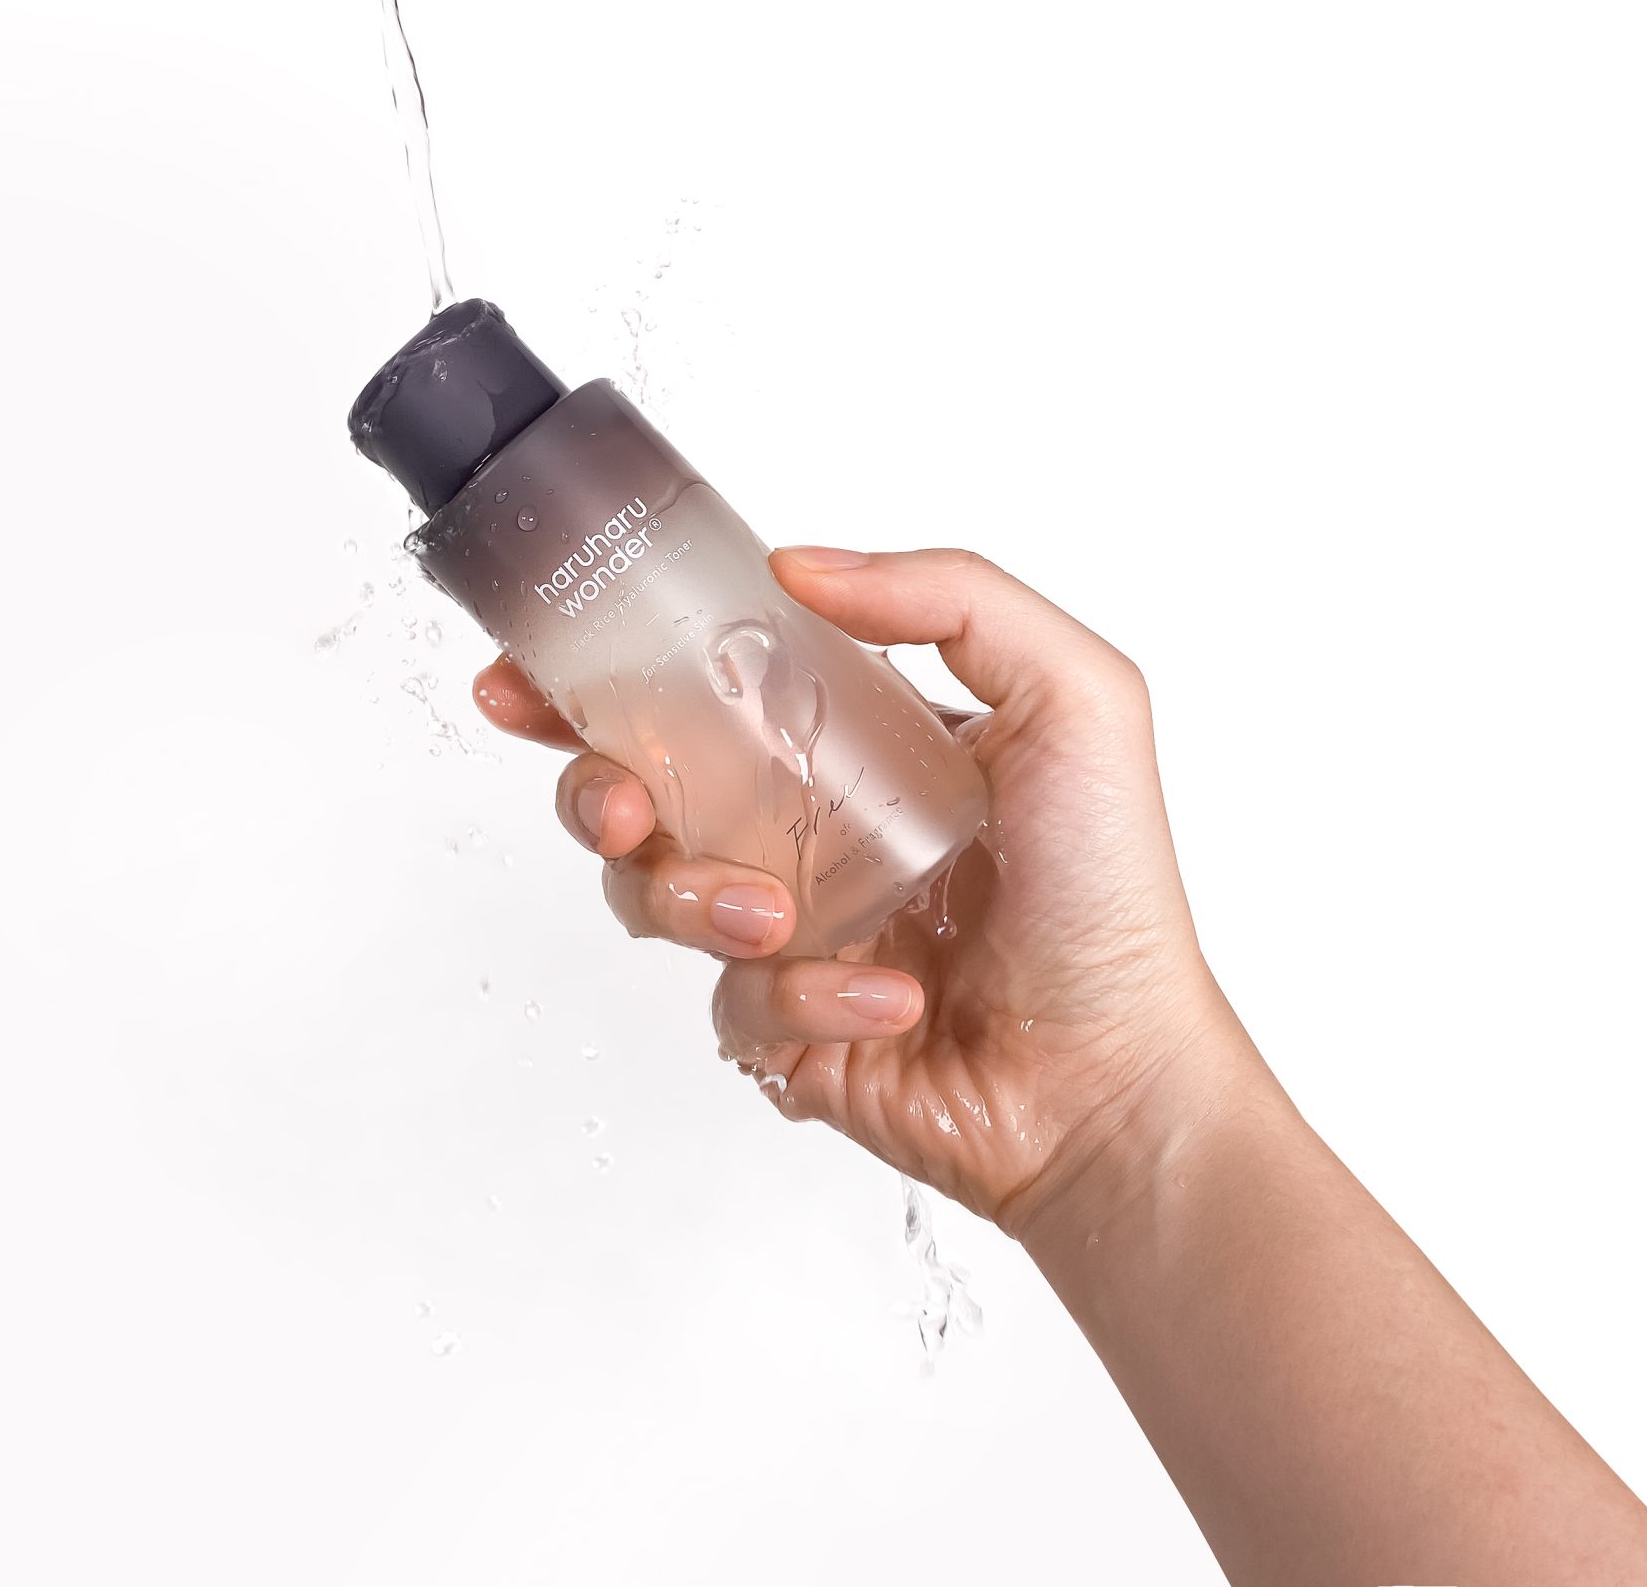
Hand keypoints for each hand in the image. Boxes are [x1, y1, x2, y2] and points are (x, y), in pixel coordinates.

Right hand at [472, 545, 1236, 1232]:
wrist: (1118, 1079)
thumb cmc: (1112, 893)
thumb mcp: (1074, 696)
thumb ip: (952, 597)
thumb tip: (798, 567)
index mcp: (846, 745)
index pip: (699, 690)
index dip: (598, 678)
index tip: (528, 673)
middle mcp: (801, 832)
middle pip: (635, 792)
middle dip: (597, 792)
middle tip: (626, 808)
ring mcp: (787, 937)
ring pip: (654, 900)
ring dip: (694, 899)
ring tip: (778, 916)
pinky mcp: (783, 1035)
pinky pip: (730, 1008)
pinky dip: (798, 1001)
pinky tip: (883, 1002)